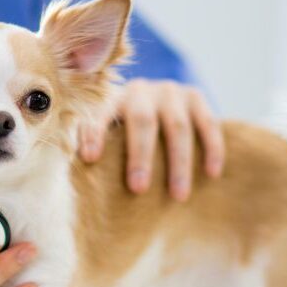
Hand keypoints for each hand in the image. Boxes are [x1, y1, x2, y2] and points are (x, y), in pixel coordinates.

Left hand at [78, 79, 224, 200]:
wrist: (158, 107)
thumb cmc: (123, 136)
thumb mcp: (107, 137)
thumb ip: (94, 148)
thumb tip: (74, 178)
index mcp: (112, 98)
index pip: (101, 113)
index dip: (95, 133)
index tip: (90, 159)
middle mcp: (141, 90)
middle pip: (142, 121)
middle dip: (140, 156)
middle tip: (138, 189)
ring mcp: (171, 91)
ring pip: (178, 127)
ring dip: (178, 163)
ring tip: (178, 196)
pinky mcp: (196, 97)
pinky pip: (208, 123)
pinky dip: (212, 148)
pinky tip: (211, 173)